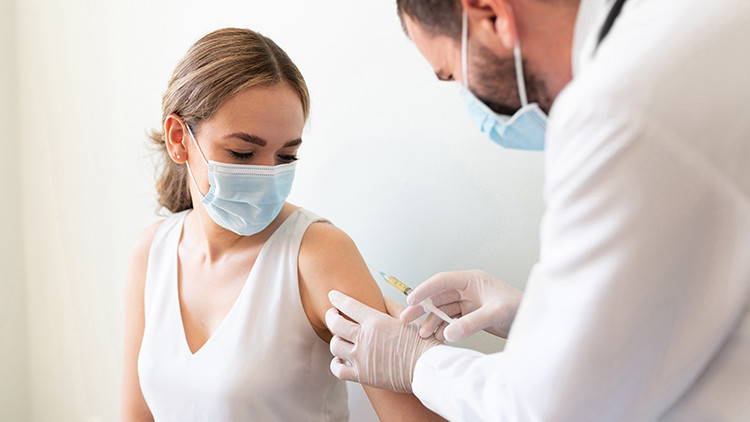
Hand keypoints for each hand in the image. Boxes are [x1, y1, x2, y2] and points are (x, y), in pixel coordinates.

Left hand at [326, 290, 441, 392]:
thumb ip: (393, 307)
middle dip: (331, 316)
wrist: (427, 369)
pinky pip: (338, 369)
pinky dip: (336, 363)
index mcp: (376, 321)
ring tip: (341, 337)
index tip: (332, 295)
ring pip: (334, 345)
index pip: (348, 305)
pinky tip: (341, 359)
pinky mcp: (362, 375)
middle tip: (333, 315)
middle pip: (335, 323)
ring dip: (336, 339)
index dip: (337, 298)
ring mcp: (361, 358)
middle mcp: (365, 338)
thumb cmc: (421, 344)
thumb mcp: (408, 320)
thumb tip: (383, 298)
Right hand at [400, 270, 521, 341]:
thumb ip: (471, 323)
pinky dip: (443, 328)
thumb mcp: (495, 313)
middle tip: (406, 318)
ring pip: (443, 310)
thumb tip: (447, 333)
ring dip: (432, 321)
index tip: (411, 300)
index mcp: (472, 279)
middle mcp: (468, 289)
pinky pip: (451, 320)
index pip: (442, 281)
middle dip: (422, 307)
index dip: (425, 290)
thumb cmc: (520, 309)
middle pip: (438, 296)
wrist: (536, 321)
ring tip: (422, 335)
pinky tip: (436, 338)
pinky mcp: (472, 315)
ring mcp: (469, 302)